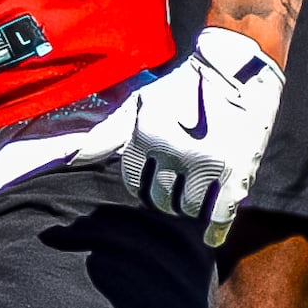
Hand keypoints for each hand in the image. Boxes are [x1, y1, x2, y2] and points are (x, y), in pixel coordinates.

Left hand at [107, 27, 281, 245]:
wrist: (236, 70)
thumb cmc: (181, 87)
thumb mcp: (140, 104)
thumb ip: (106, 134)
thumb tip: (71, 157)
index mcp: (147, 135)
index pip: (134, 182)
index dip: (142, 185)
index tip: (152, 180)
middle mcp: (174, 151)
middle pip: (159, 199)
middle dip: (163, 198)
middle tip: (173, 187)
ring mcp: (207, 164)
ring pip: (187, 208)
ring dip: (187, 207)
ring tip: (192, 194)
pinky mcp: (236, 172)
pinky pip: (221, 215)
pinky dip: (214, 230)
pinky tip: (208, 237)